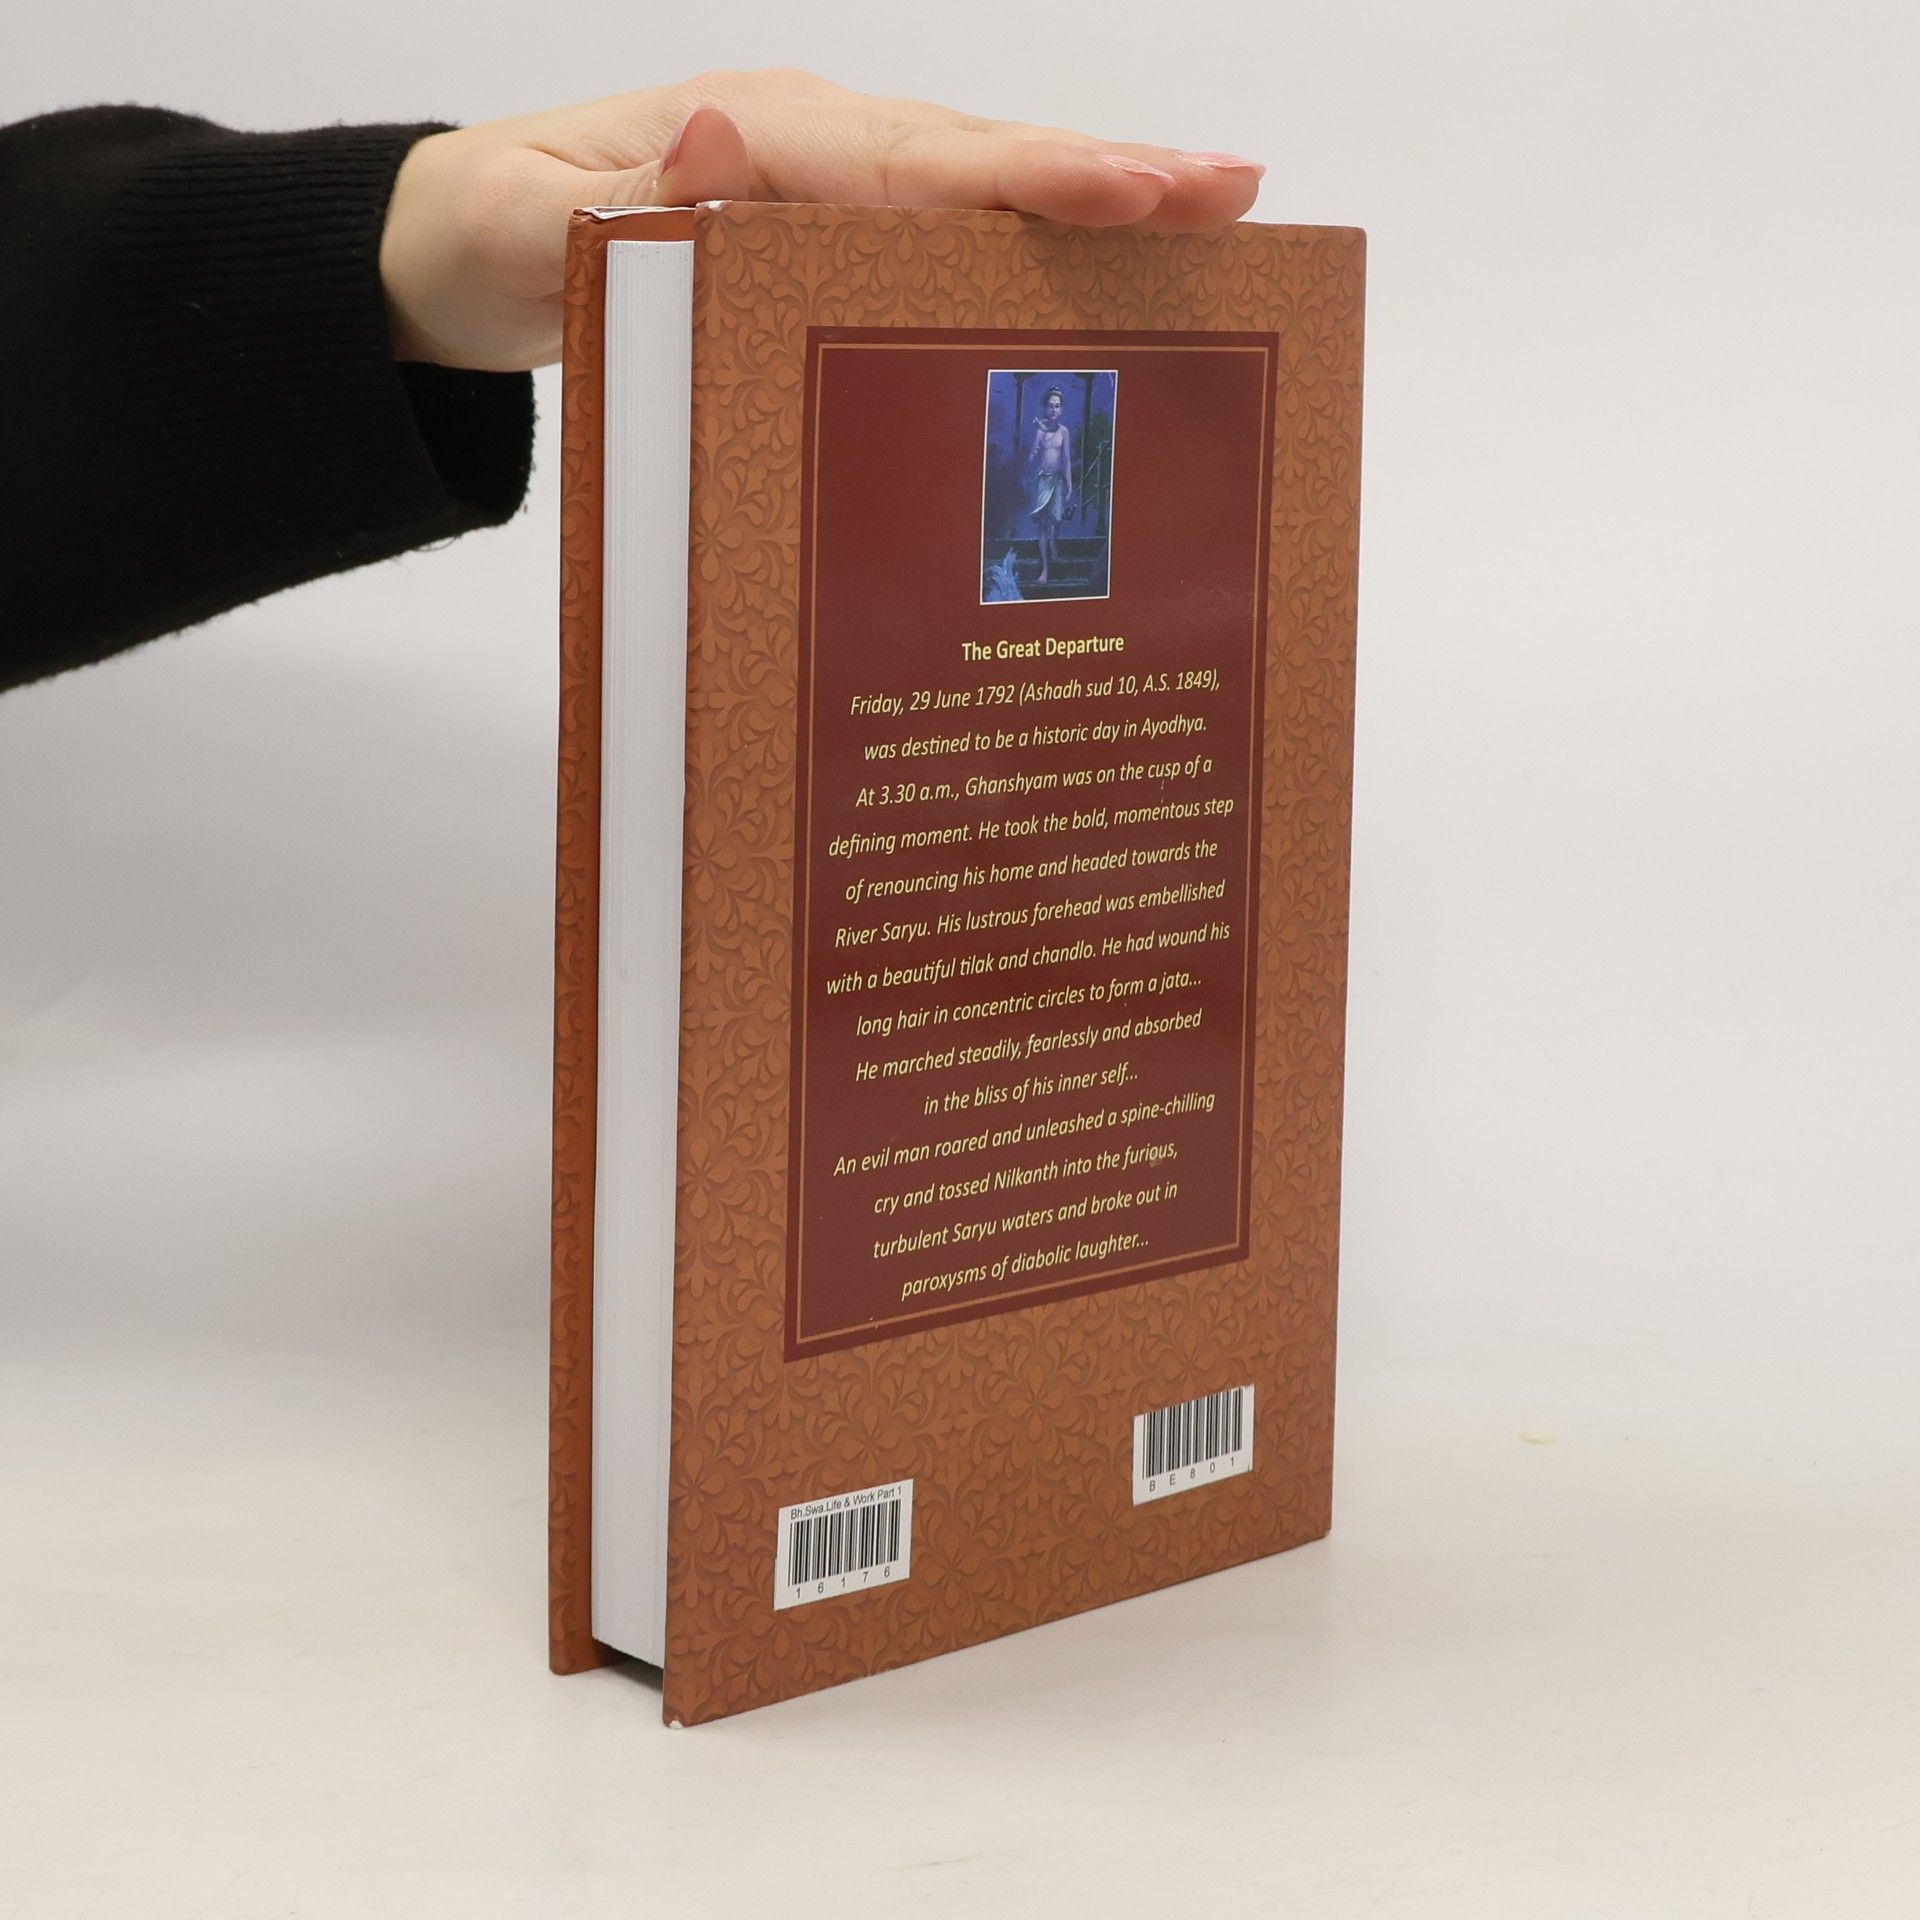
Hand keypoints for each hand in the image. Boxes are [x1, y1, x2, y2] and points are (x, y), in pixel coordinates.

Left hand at [379, 70, 1263, 369]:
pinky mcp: (825, 220)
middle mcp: (804, 141)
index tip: (1129, 194)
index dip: (1023, 182)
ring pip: (975, 185)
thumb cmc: (495, 237)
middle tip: (1234, 194)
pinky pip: (941, 225)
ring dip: (1093, 201)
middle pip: (973, 159)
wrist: (461, 243)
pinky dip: (1027, 237)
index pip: (909, 163)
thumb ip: (614, 206)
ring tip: (1212, 214)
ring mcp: (822, 176)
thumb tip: (722, 155)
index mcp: (748, 137)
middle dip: (1105, 178)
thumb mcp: (525, 228)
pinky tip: (1099, 259)